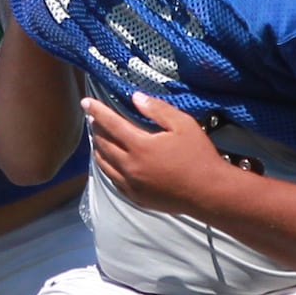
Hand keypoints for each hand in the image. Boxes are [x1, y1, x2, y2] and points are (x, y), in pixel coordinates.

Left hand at [83, 91, 223, 215]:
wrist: (210, 194)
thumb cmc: (199, 156)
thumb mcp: (183, 124)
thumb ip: (157, 109)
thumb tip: (135, 97)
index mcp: (140, 146)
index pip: (110, 124)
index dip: (97, 111)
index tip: (85, 102)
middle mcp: (130, 166)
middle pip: (103, 144)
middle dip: (95, 128)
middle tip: (92, 117)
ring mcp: (131, 185)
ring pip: (104, 163)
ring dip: (98, 147)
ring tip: (97, 136)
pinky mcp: (136, 197)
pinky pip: (113, 180)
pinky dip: (106, 166)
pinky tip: (108, 161)